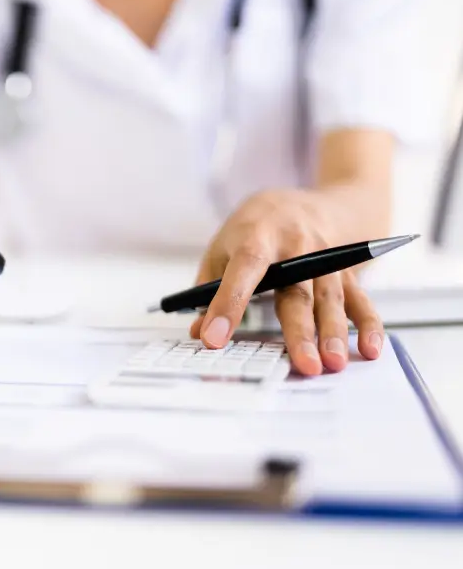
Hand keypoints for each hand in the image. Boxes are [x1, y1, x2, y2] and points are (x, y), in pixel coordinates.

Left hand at [191, 189, 383, 375]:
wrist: (306, 202)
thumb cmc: (256, 228)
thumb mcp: (223, 246)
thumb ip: (209, 288)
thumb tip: (199, 332)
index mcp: (257, 236)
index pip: (243, 270)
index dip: (228, 304)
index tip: (214, 338)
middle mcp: (297, 246)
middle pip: (298, 292)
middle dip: (300, 330)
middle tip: (303, 365)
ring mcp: (327, 258)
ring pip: (331, 298)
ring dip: (334, 333)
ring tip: (333, 363)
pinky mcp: (347, 271)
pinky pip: (360, 299)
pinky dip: (368, 325)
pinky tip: (369, 349)